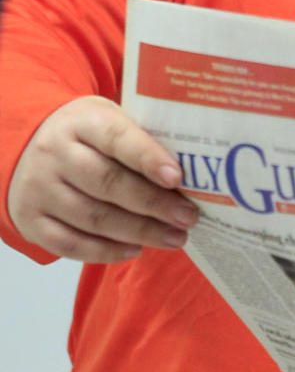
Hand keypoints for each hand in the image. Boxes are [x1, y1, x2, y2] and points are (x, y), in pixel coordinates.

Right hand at [8, 96, 198, 262]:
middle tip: (189, 217)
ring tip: (175, 237)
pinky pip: (70, 244)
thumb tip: (193, 168)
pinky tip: (135, 250)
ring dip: (139, 232)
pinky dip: (106, 252)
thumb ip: (140, 138)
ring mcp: (39, 188)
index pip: (117, 138)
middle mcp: (55, 153)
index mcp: (81, 121)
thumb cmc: (85, 135)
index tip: (178, 178)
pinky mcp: (31, 220)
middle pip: (108, 183)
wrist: (24, 147)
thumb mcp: (107, 119)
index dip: (148, 158)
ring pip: (93, 218)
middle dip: (155, 204)